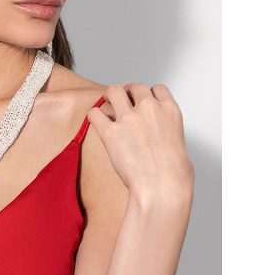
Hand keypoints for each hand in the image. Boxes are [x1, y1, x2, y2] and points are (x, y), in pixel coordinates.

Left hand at [90, 82, 194, 200]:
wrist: (162, 187)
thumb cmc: (175, 175)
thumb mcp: (181, 145)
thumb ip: (171, 134)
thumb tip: (166, 141)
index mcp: (170, 110)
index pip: (157, 89)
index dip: (148, 93)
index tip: (142, 99)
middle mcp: (149, 109)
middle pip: (135, 86)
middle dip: (128, 91)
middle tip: (121, 98)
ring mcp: (129, 119)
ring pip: (114, 91)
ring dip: (109, 95)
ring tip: (106, 102)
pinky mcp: (110, 132)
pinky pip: (95, 113)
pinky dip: (94, 115)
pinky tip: (96, 121)